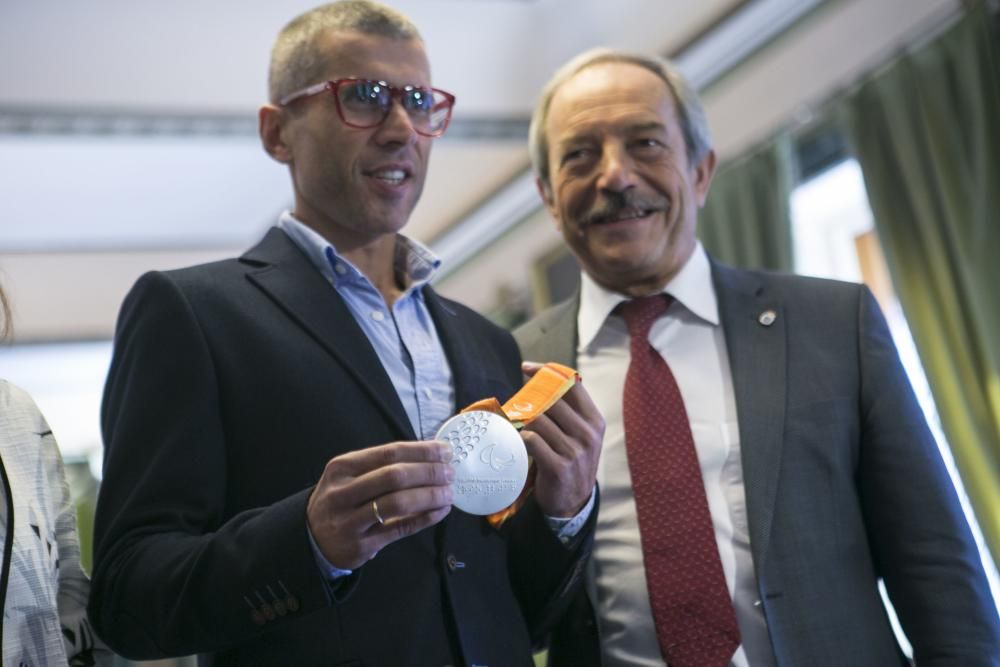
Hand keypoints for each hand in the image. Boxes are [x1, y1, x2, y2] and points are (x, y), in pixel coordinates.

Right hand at [306, 441, 454, 569]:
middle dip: (429, 473)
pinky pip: (400, 529)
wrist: (312, 538)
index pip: (389, 453)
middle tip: (450, 473)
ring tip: (448, 493)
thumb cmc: (342, 500)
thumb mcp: (350, 476)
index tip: (445, 451)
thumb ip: (384, 466)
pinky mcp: (361, 546)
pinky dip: (425, 519)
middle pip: (395, 476)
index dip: (422, 451)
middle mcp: (343, 492)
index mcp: (343, 467)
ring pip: (398, 503)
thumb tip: (432, 455)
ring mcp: (350, 521)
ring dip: (430, 496)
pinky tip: (440, 511)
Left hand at [520, 361, 603, 516]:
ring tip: (518, 428)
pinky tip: (519, 444)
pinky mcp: (559, 467)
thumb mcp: (579, 434)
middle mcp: (588, 434)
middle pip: (552, 400)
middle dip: (529, 399)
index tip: (526, 368)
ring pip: (538, 420)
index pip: (572, 384)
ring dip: (523, 422)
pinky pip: (532, 441)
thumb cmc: (571, 460)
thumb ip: (565, 410)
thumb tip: (533, 380)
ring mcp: (575, 451)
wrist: (573, 503)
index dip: (547, 372)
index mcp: (594, 420)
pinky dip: (521, 439)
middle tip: (516, 405)